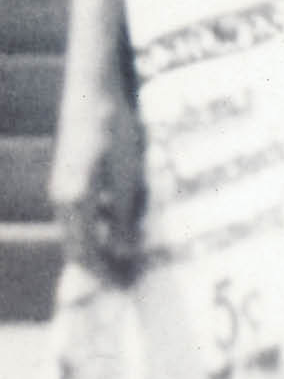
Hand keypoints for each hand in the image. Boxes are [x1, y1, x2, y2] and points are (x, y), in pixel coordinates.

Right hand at [51, 85, 143, 285]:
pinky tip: (119, 226)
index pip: (87, 252)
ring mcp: (61, 188)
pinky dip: (96, 229)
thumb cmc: (114, 129)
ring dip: (99, 248)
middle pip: (77, 248)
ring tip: (127, 257)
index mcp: (75, 201)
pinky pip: (78, 216)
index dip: (106, 273)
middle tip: (128, 278)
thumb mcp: (126, 174)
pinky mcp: (67, 177)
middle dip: (101, 267)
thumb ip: (123, 216)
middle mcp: (61, 199)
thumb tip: (125, 254)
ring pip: (77, 232)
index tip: (125, 286)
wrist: (94, 91)